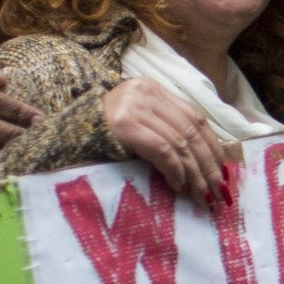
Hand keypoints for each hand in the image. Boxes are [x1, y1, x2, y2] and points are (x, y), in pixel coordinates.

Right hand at [103, 79, 233, 201]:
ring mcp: (133, 106)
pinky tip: (177, 185)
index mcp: (153, 89)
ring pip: (179, 142)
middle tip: (216, 190)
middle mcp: (144, 92)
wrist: (60, 138)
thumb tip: (209, 161)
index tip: (223, 170)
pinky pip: (161, 149)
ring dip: (193, 173)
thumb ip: (169, 131)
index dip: (213, 145)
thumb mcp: (141, 124)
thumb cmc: (104, 137)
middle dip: (207, 164)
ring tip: (200, 194)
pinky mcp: (123, 125)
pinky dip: (174, 169)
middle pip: (191, 131)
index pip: (195, 117)